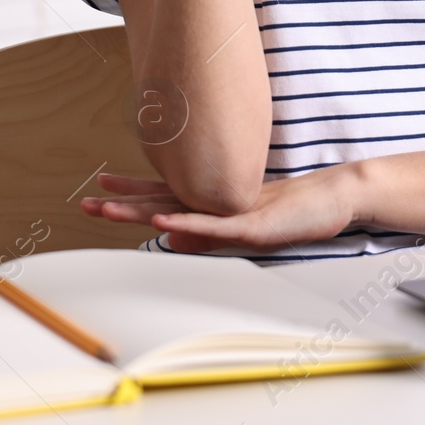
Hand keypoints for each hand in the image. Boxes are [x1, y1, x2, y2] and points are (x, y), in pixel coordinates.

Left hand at [81, 167, 360, 253]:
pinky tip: (162, 224)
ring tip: (107, 210)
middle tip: (86, 202)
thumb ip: (210, 229)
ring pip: (179, 210)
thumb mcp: (248, 224)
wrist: (338, 195)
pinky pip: (213, 225)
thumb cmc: (299, 208)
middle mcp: (219, 200)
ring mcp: (234, 210)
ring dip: (141, 210)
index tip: (102, 184)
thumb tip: (172, 240)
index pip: (166, 195)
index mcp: (216, 200)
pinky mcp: (252, 222)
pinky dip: (185, 224)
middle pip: (162, 201)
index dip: (134, 190)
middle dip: (123, 201)